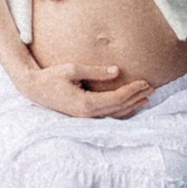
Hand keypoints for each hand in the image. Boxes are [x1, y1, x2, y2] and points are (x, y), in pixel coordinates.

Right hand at [15, 55, 154, 117]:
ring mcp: (87, 117)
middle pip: (120, 108)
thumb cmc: (51, 77)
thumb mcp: (72, 69)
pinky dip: (123, 110)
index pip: (116, 99)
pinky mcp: (86, 116)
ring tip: (147, 97)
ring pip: (116, 114)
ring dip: (132, 106)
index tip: (144, 82)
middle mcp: (88, 114)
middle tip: (152, 87)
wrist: (35, 89)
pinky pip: (109, 115)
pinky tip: (131, 104)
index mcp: (86, 104)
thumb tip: (117, 71)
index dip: (132, 91)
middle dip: (136, 98)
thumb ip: (95, 71)